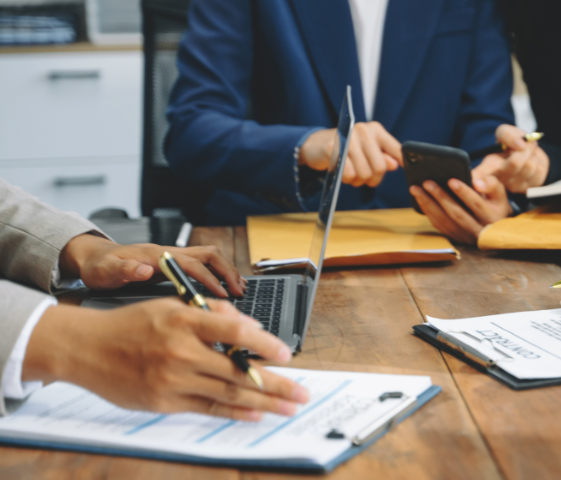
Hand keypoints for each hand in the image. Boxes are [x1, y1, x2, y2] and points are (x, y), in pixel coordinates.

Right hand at [23, 298, 308, 420]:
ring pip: (227, 393)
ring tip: (288, 406)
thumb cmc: (132, 324)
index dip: (265, 343)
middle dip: (276, 384)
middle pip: (238, 370)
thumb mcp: (171, 304)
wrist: (87, 348)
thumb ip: (212, 312)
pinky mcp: (164, 401)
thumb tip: (249, 326)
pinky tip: (256, 414)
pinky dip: (234, 412)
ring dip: (263, 402)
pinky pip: (207, 408)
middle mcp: (180, 350)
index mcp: (184, 319)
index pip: (235, 331)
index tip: (287, 354)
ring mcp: (172, 379)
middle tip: (302, 392)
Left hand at [60, 234, 244, 297]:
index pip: (192, 264)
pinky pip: (202, 264)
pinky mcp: (173, 263)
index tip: (223, 295)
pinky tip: (224, 287)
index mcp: (157, 255)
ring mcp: (173, 256)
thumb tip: (144, 269)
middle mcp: (169, 252)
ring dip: (226, 271)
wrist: (93, 258)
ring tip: (240, 289)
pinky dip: (218, 273)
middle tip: (240, 291)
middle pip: (209, 254)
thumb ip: (125, 270)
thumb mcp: (105, 272)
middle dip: (228, 271)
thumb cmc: (99, 267)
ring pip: (209, 257)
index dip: (209, 279)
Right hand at [297, 122, 401, 187]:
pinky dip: (347, 179)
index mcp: (375, 130)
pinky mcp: (333, 148)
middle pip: (380, 167)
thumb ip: (383, 157)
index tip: (403, 170)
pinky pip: (349, 174)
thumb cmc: (346, 148)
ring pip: (365, 173)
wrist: (316, 144)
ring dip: (359, 181)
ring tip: (352, 174)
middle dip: (374, 179)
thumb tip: (395, 164)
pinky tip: (342, 173)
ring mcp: (348, 138)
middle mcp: (363, 130)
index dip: (402, 163)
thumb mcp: (367, 151)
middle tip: (366, 178)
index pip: (396, 149)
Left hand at [410, 173, 511, 244]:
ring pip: (444, 222)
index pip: (476, 204)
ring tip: (416, 189)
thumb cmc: (495, 203)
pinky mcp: (455, 238)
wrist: (495, 226)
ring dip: (428, 205)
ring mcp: (465, 237)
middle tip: (427, 182)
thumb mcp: (499, 193)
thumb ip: (490, 184)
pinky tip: (419, 200)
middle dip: (440, 197)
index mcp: (491, 218)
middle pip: (456, 214)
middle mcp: (478, 231)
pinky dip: (428, 212)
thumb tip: (475, 182)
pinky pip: (439, 226)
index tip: (451, 180)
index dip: (464, 192)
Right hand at [473, 124, 548, 192]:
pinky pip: (538, 170)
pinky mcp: (527, 188)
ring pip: (529, 165)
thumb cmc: (512, 144)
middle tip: (523, 144)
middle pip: (515, 163)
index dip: (477, 178)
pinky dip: (538, 161)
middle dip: (524, 149)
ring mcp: (512, 185)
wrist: (529, 154)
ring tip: (527, 153)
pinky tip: (531, 162)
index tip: (475, 183)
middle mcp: (498, 178)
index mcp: (488, 165)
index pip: (479, 174)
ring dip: (532, 154)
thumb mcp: (506, 132)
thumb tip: (519, 144)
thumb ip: (507, 134)